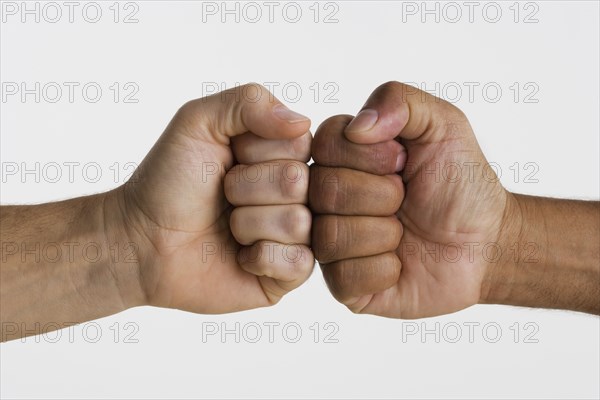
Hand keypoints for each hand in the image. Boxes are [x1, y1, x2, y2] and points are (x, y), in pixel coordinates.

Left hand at [107, 83, 314, 312]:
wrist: (142, 240)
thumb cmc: (169, 180)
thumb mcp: (198, 122)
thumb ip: (249, 102)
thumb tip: (302, 122)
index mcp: (282, 154)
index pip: (300, 143)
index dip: (255, 154)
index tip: (226, 162)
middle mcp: (296, 193)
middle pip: (299, 182)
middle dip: (245, 189)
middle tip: (222, 197)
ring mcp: (295, 235)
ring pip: (298, 222)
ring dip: (247, 224)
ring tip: (226, 227)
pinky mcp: (288, 274)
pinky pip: (299, 262)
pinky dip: (261, 258)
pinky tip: (240, 257)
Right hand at [309, 81, 514, 317]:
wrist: (487, 243)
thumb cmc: (461, 184)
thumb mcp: (443, 125)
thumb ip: (399, 101)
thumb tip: (357, 127)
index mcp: (341, 157)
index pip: (323, 144)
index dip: (369, 156)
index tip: (403, 162)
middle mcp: (326, 198)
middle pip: (323, 191)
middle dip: (381, 195)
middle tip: (406, 199)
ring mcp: (331, 242)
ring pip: (329, 236)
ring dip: (383, 234)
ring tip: (403, 232)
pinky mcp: (342, 284)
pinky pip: (342, 277)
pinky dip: (384, 269)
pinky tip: (400, 263)